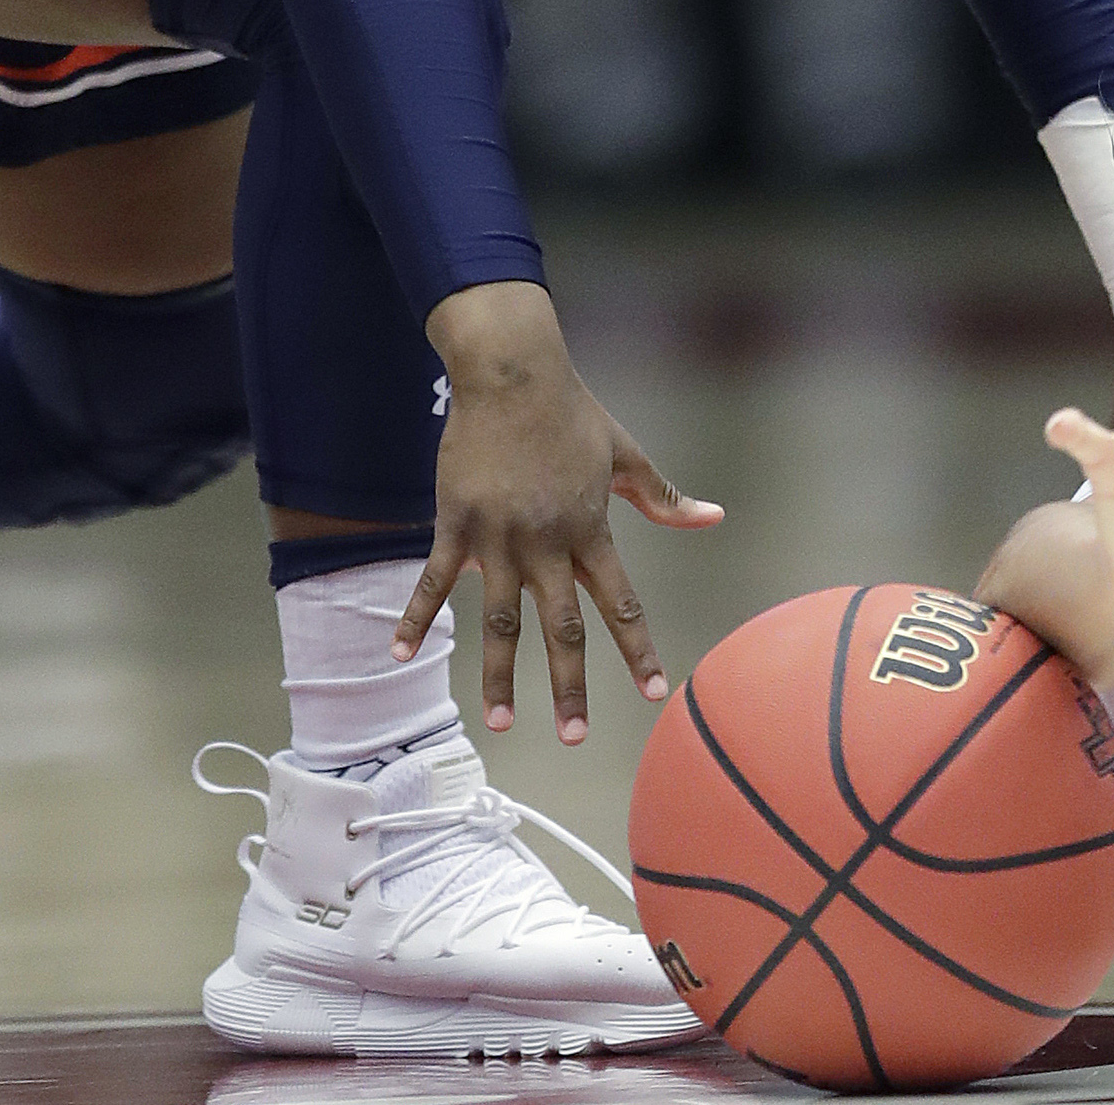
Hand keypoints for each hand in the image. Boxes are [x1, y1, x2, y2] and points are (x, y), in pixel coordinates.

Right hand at [400, 282, 721, 744]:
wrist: (512, 375)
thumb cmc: (572, 415)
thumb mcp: (625, 456)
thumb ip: (662, 498)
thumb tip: (713, 518)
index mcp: (590, 529)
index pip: (621, 602)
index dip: (637, 649)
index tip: (653, 693)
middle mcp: (547, 542)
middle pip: (562, 627)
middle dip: (570, 685)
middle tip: (575, 738)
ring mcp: (497, 537)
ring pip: (499, 619)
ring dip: (498, 675)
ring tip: (498, 723)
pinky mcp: (456, 524)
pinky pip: (433, 581)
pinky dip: (416, 618)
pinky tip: (400, 655)